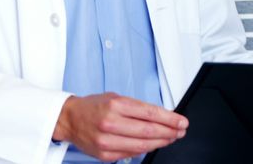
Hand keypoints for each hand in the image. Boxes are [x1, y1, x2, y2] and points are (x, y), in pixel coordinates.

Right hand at [52, 93, 186, 160]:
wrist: (70, 119)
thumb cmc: (94, 106)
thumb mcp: (116, 97)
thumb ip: (137, 108)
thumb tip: (161, 117)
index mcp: (116, 105)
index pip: (150, 113)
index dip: (170, 119)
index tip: (182, 122)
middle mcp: (111, 122)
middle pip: (149, 131)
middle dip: (169, 132)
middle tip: (180, 131)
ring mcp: (107, 140)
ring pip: (142, 145)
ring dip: (160, 143)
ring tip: (170, 138)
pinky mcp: (104, 154)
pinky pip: (131, 154)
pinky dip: (144, 150)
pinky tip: (152, 145)